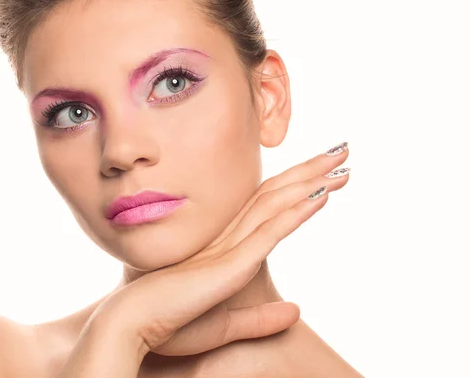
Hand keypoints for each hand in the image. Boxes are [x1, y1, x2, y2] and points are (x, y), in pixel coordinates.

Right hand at [93, 143, 349, 357]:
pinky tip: (322, 193)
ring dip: (311, 179)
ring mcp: (230, 246)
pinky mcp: (231, 263)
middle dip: (310, 170)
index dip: (297, 185)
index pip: (268, 206)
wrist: (133, 324)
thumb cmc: (169, 323)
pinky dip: (297, 211)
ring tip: (341, 159)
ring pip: (276, 203)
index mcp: (226, 246)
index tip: (326, 174)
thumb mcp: (226, 325)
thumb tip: (295, 311)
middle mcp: (230, 237)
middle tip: (340, 150)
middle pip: (276, 194)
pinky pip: (271, 231)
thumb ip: (259, 319)